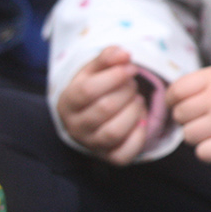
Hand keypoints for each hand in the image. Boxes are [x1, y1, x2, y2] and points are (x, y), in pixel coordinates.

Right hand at [58, 45, 148, 165]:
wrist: (89, 114)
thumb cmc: (95, 87)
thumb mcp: (96, 68)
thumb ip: (108, 57)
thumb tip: (123, 54)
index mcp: (68, 102)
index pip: (88, 90)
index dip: (115, 76)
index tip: (130, 68)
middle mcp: (75, 127)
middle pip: (104, 109)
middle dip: (127, 92)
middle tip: (133, 85)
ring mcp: (91, 144)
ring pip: (113, 132)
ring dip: (133, 111)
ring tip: (137, 100)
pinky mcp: (108, 157)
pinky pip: (124, 154)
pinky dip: (139, 136)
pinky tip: (142, 120)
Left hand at [165, 63, 210, 163]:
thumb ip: (201, 83)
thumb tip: (171, 100)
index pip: (176, 90)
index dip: (175, 99)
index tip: (183, 103)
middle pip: (180, 114)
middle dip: (189, 118)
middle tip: (208, 116)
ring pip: (188, 135)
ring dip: (199, 135)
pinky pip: (202, 153)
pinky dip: (210, 150)